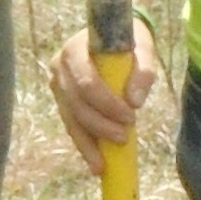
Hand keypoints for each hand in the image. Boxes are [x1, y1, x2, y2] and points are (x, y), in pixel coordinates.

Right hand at [48, 19, 160, 169]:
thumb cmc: (128, 40)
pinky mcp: (61, 101)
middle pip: (77, 104)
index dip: (106, 104)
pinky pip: (71, 125)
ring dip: (88, 143)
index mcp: (75, 50)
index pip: (86, 82)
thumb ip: (143, 70)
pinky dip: (84, 145)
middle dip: (100, 125)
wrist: (112, 34)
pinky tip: (96, 164)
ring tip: (104, 165)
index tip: (130, 116)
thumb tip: (134, 102)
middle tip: (124, 138)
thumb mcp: (142, 47)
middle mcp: (59, 67)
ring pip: (71, 119)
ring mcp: (57, 85)